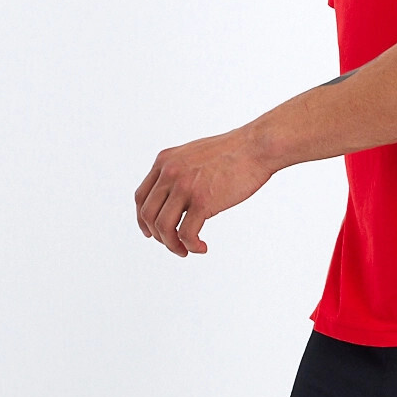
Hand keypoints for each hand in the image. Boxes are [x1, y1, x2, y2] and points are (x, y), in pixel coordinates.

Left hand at [134, 125, 273, 255]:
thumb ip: (179, 171)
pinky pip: (186, 234)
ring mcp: (184, 187)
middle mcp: (169, 173)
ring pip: (163, 227)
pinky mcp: (202, 201)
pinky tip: (202, 247)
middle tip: (174, 244)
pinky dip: (191, 246)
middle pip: (147, 215)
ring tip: (186, 249)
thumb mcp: (194, 155)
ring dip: (173, 245)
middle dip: (158, 236)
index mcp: (164, 161)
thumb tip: (175, 196)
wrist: (256, 147)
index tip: (152, 233)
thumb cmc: (233, 152)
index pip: (141, 197)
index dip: (142, 220)